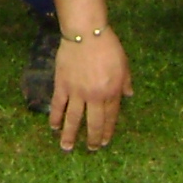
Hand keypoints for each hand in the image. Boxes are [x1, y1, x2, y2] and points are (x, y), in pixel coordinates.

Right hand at [51, 29, 132, 150]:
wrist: (86, 33)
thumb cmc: (108, 46)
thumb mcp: (124, 63)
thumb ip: (126, 81)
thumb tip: (129, 95)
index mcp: (112, 91)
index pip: (110, 117)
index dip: (108, 130)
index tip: (105, 141)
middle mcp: (95, 96)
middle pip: (94, 123)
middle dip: (93, 139)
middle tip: (91, 149)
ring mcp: (77, 92)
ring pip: (73, 119)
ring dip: (70, 135)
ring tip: (67, 148)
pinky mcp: (62, 85)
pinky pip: (58, 105)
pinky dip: (55, 117)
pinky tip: (53, 127)